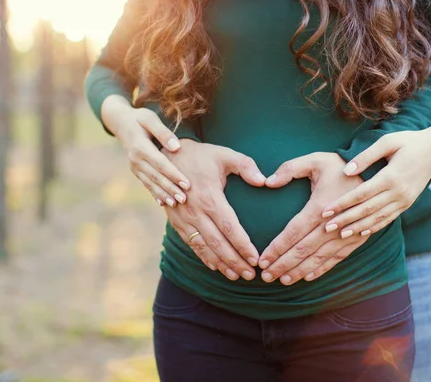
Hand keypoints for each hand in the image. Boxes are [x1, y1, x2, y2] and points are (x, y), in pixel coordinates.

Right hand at [112, 106, 190, 206]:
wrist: (121, 123)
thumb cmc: (140, 118)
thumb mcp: (150, 119)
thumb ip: (163, 133)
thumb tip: (176, 147)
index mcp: (140, 147)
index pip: (161, 164)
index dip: (174, 174)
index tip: (187, 184)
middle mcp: (136, 159)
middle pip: (156, 177)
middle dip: (171, 189)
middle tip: (185, 199)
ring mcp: (134, 166)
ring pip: (151, 183)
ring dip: (163, 194)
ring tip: (176, 204)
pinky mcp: (135, 170)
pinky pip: (146, 183)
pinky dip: (154, 193)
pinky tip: (163, 203)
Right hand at [163, 140, 266, 280]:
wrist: (166, 156)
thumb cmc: (201, 156)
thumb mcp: (225, 155)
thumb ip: (246, 166)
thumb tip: (264, 181)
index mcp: (210, 197)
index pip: (230, 228)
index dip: (243, 246)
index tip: (256, 259)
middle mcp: (195, 212)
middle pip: (218, 243)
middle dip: (235, 261)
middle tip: (250, 275)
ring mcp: (184, 218)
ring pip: (204, 247)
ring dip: (220, 264)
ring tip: (235, 276)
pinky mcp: (176, 221)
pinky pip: (191, 244)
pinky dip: (203, 257)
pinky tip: (215, 267)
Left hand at [258, 153, 369, 284]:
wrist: (375, 174)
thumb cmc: (339, 166)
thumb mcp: (314, 160)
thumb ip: (289, 168)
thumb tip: (268, 182)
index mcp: (321, 206)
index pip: (293, 232)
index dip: (277, 248)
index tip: (262, 260)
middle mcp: (333, 224)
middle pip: (303, 250)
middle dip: (283, 265)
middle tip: (266, 277)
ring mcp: (346, 234)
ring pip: (318, 258)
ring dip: (299, 271)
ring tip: (283, 280)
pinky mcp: (355, 239)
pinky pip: (336, 258)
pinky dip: (321, 269)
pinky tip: (307, 277)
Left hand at [322, 125, 430, 236]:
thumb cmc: (408, 141)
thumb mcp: (387, 142)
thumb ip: (366, 156)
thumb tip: (346, 171)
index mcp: (391, 176)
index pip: (361, 194)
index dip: (342, 204)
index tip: (326, 210)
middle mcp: (398, 192)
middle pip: (367, 210)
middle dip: (345, 219)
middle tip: (327, 227)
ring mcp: (404, 200)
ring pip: (377, 218)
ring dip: (357, 227)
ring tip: (340, 234)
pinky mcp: (407, 204)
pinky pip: (388, 219)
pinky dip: (374, 227)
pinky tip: (360, 232)